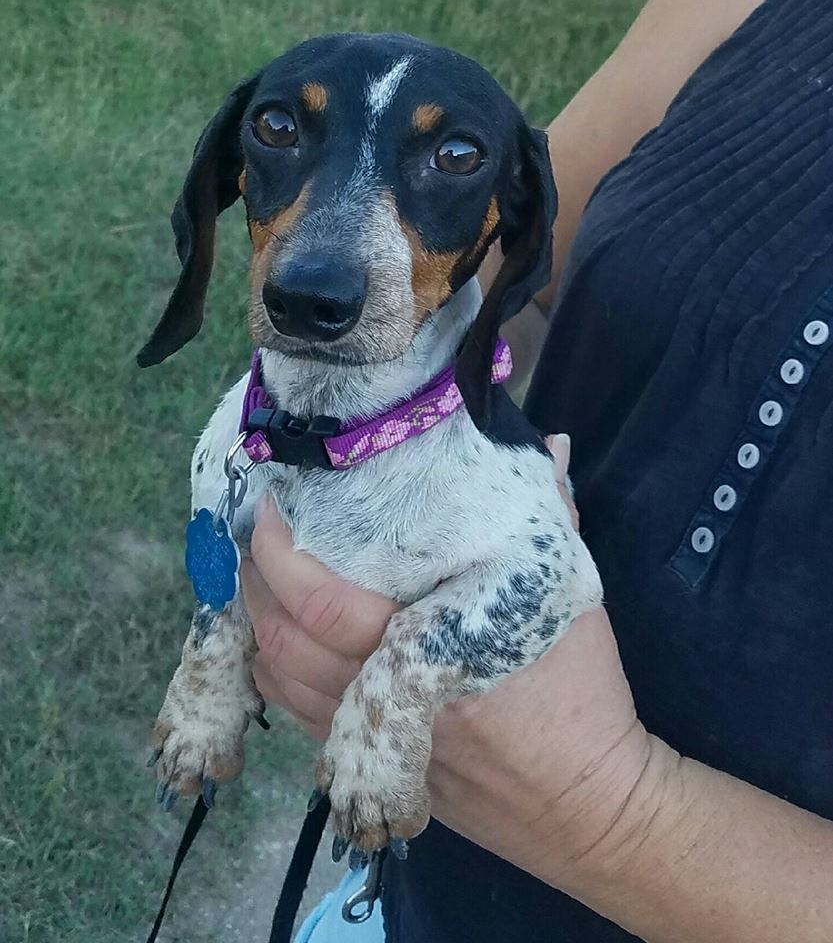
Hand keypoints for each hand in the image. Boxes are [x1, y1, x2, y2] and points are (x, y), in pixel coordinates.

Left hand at [245, 434, 575, 738]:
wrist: (582, 804)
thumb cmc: (581, 695)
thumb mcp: (568, 598)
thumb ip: (552, 517)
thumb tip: (549, 447)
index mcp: (435, 648)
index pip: (326, 602)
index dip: (282, 554)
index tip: (271, 508)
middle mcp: (388, 700)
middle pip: (287, 640)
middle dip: (255, 582)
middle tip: (252, 536)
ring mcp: (372, 740)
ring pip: (282, 680)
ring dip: (258, 624)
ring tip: (257, 578)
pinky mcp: (370, 766)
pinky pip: (297, 715)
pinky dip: (274, 672)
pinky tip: (276, 639)